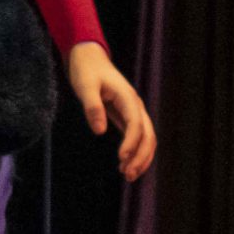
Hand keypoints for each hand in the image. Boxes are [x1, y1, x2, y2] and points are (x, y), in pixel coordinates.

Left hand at [66, 42, 155, 181]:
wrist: (89, 58)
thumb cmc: (86, 71)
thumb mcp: (85, 86)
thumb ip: (92, 107)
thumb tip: (99, 131)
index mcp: (127, 97)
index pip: (136, 124)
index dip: (131, 143)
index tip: (121, 159)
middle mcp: (135, 105)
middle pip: (148, 135)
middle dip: (141, 156)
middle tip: (127, 175)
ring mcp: (134, 111)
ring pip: (147, 138)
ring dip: (141, 157)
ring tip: (128, 175)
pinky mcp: (127, 116)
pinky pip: (138, 137)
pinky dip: (136, 152)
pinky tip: (125, 165)